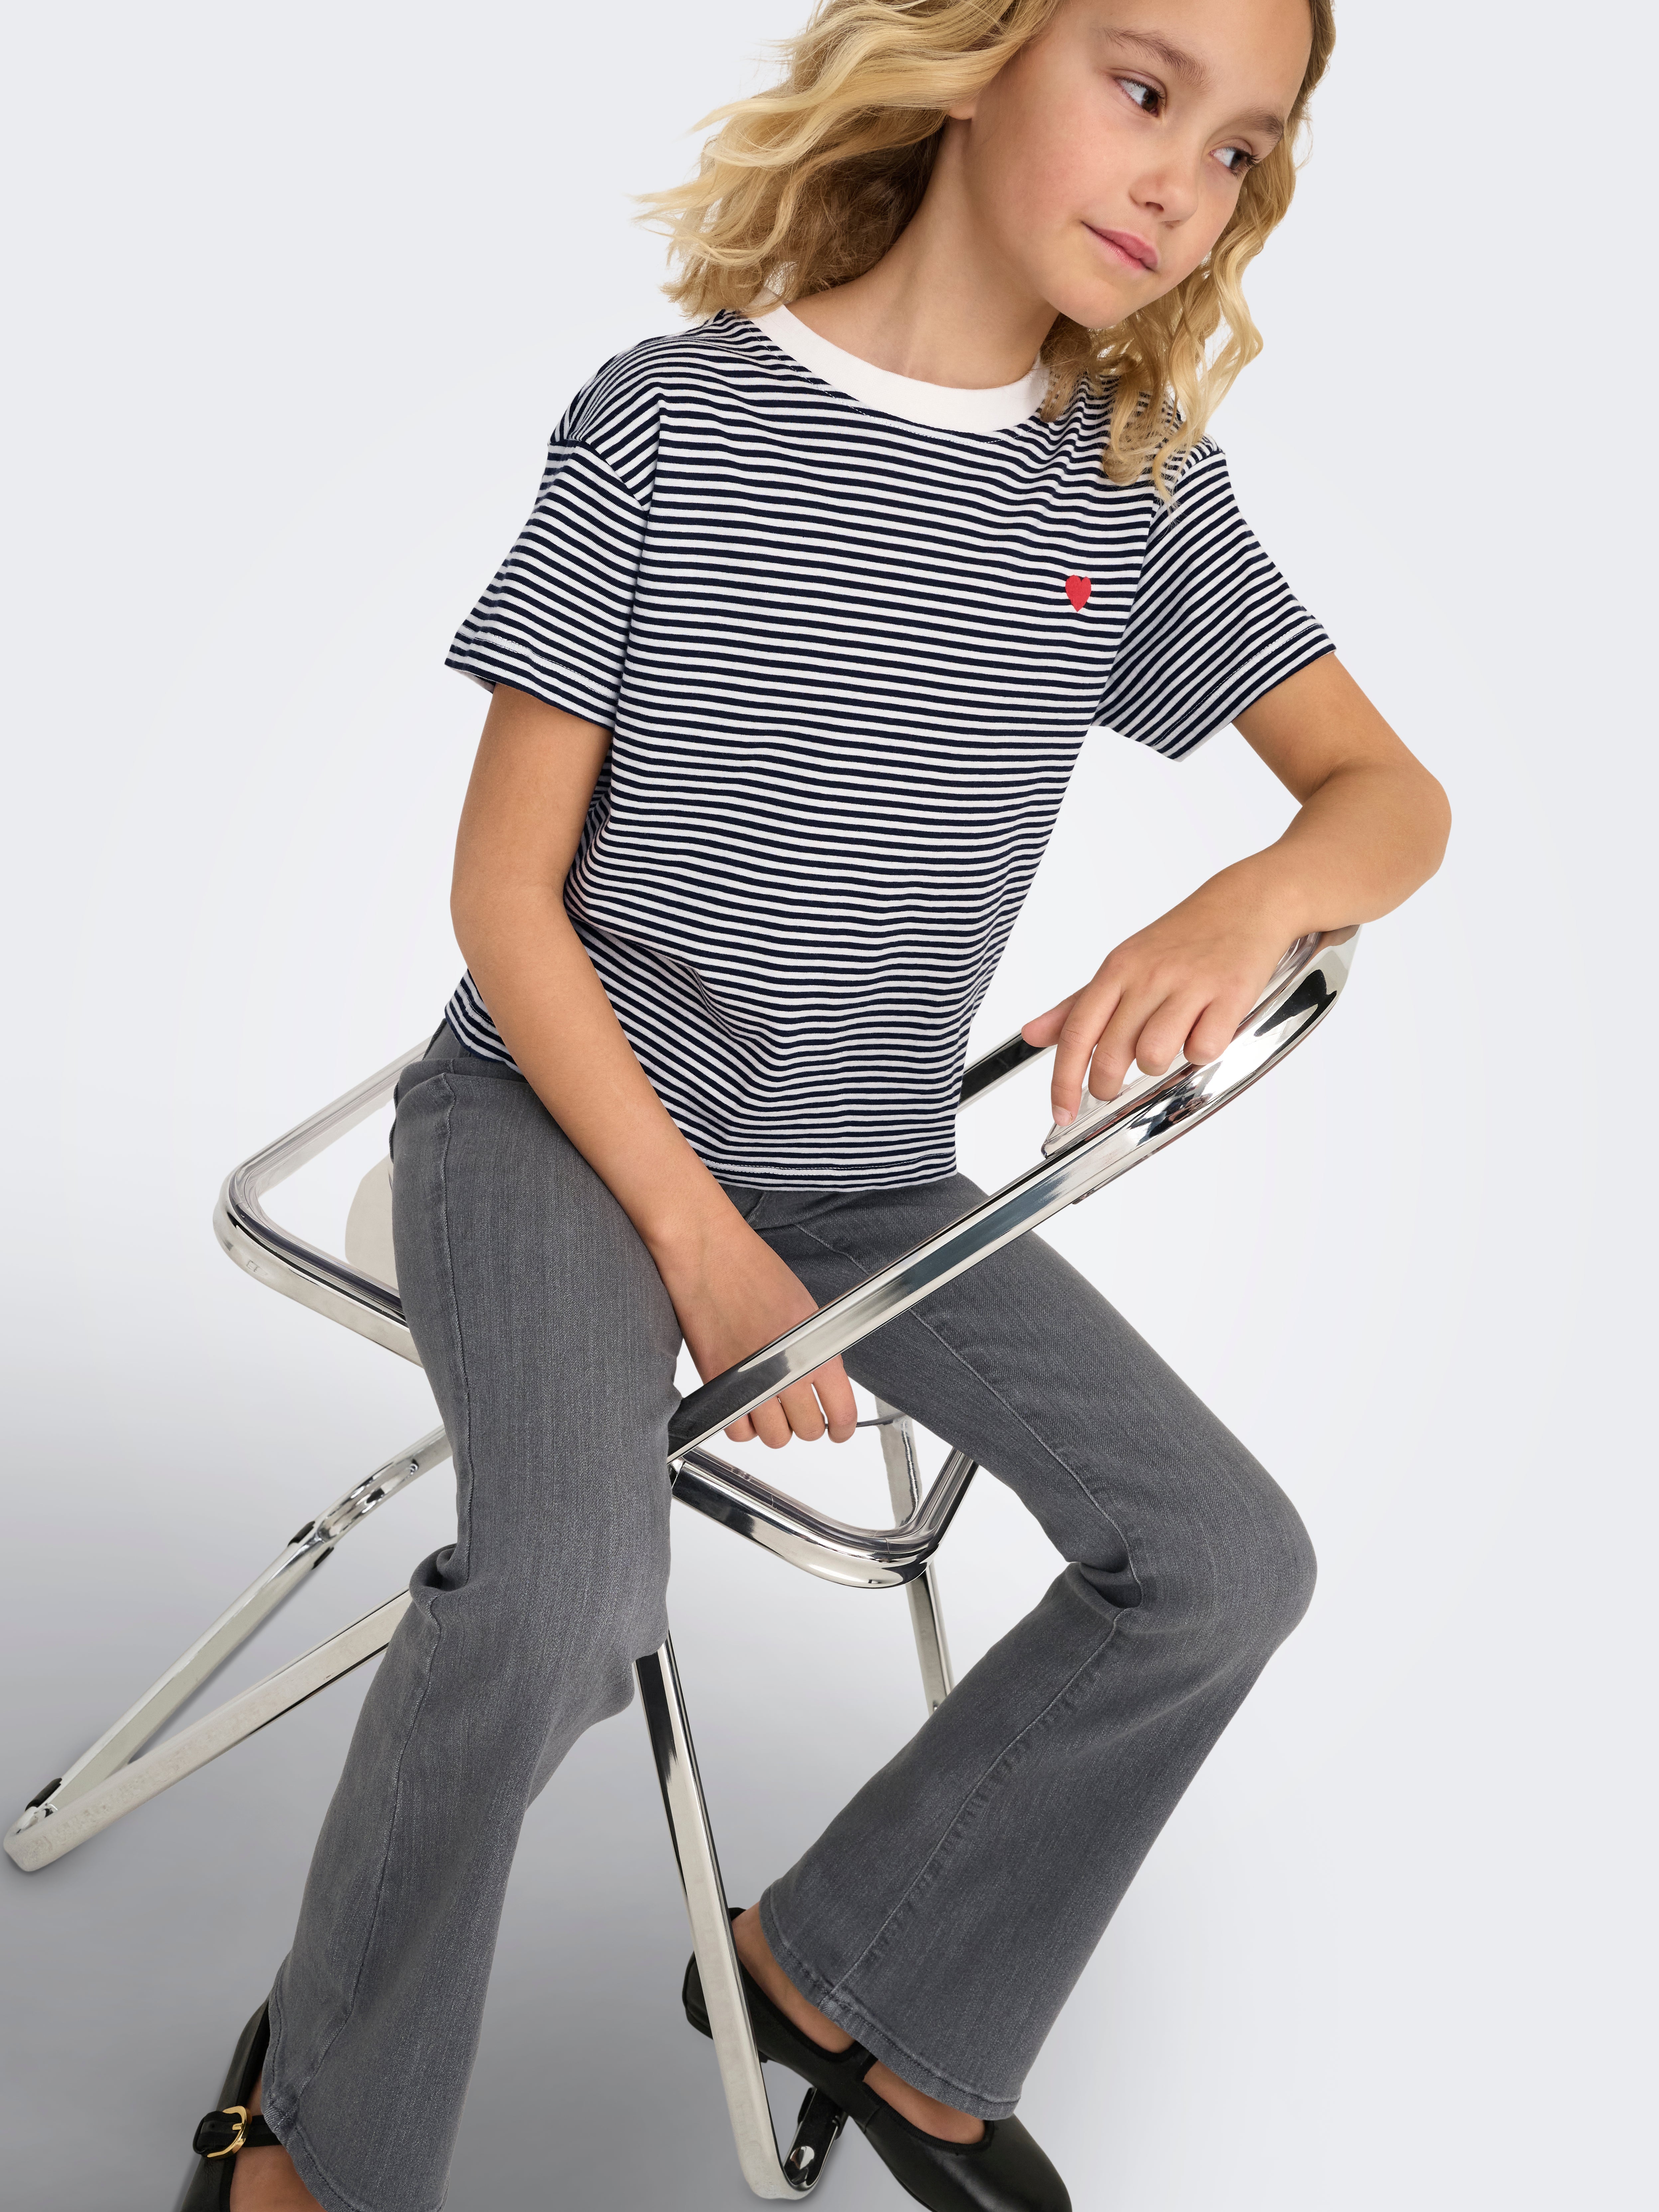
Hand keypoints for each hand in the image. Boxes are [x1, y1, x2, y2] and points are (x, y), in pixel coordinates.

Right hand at [652, 1214, 857, 1448]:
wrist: (708, 1254)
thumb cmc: (753, 1270)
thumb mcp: (804, 1308)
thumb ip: (818, 1351)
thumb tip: (822, 1381)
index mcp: (816, 1352)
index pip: (841, 1413)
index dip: (842, 1428)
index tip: (837, 1430)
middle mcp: (786, 1372)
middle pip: (808, 1430)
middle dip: (807, 1424)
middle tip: (799, 1410)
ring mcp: (752, 1383)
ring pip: (774, 1438)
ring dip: (775, 1428)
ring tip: (770, 1407)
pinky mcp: (718, 1384)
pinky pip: (737, 1430)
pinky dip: (742, 1424)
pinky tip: (745, 1405)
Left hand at [1021, 868, 1297, 1126]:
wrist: (1247, 901)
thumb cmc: (1182, 938)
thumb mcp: (1123, 963)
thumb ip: (1078, 1005)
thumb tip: (1032, 1035)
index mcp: (1118, 970)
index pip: (1076, 1033)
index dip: (1063, 1081)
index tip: (1061, 1111)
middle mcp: (1149, 976)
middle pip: (1111, 1053)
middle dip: (1106, 1084)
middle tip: (1111, 1088)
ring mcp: (1189, 985)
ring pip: (1154, 1055)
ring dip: (1157, 1065)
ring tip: (1168, 1046)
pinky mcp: (1229, 994)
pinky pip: (1203, 1049)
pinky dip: (1202, 1052)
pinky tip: (1204, 1032)